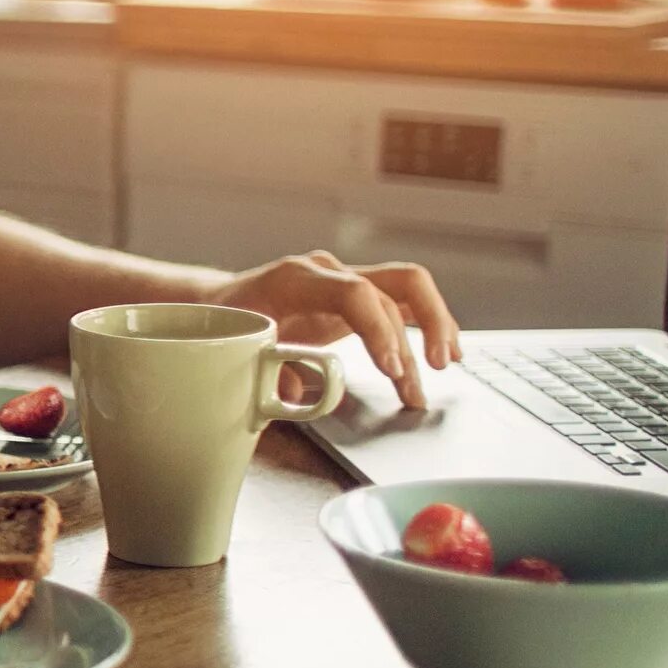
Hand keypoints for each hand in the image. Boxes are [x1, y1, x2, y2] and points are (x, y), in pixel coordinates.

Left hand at [211, 249, 462, 408]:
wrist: (222, 301)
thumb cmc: (227, 323)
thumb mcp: (235, 346)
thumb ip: (264, 371)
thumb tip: (295, 395)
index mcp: (295, 279)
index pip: (354, 293)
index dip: (378, 330)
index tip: (391, 369)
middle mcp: (328, 272)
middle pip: (394, 286)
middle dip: (416, 334)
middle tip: (422, 375)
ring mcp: (347, 278)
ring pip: (409, 287)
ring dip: (433, 327)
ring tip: (444, 367)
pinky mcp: (360, 293)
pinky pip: (405, 299)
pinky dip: (428, 322)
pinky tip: (445, 350)